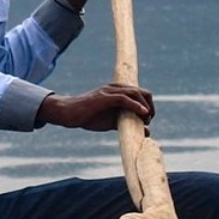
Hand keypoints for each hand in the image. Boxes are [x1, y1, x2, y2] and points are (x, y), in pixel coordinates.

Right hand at [36, 82, 152, 131]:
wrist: (69, 113)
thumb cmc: (89, 117)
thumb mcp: (112, 122)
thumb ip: (128, 124)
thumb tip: (147, 131)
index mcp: (118, 91)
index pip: (141, 93)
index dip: (149, 105)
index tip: (148, 119)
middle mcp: (116, 88)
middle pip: (142, 91)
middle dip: (149, 106)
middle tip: (148, 120)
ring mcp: (110, 91)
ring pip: (135, 93)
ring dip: (144, 106)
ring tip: (146, 119)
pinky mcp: (105, 97)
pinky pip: (124, 98)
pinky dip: (136, 105)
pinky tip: (142, 113)